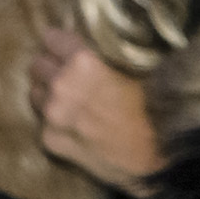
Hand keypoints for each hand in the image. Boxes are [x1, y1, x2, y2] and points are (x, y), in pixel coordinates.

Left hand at [32, 28, 163, 192]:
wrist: (164, 159)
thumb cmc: (158, 110)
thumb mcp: (139, 69)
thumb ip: (108, 54)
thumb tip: (97, 40)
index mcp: (83, 63)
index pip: (51, 38)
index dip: (61, 43)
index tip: (66, 48)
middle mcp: (61, 86)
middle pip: (37, 65)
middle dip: (52, 68)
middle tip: (70, 77)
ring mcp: (52, 115)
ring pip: (35, 93)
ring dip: (48, 94)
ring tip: (71, 102)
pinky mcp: (51, 141)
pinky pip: (42, 123)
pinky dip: (55, 123)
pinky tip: (75, 127)